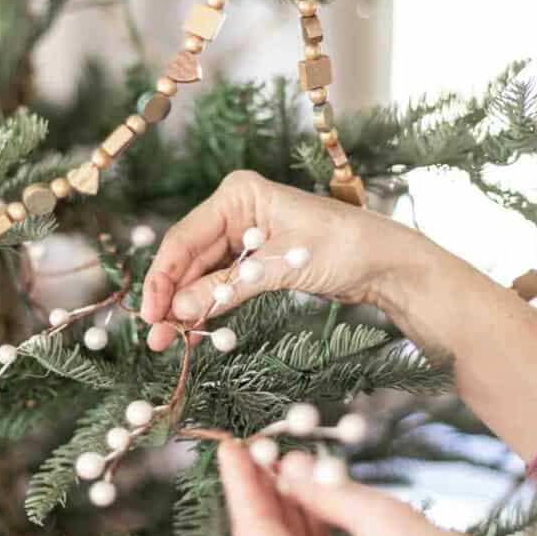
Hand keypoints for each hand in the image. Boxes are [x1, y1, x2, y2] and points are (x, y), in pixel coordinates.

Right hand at [141, 169, 420, 349]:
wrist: (387, 261)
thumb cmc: (343, 247)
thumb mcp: (282, 267)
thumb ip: (228, 288)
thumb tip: (180, 311)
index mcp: (238, 194)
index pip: (185, 238)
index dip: (163, 278)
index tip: (150, 314)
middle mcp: (235, 209)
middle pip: (189, 257)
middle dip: (172, 297)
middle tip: (155, 338)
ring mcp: (243, 233)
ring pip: (201, 273)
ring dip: (186, 305)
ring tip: (168, 341)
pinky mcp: (255, 257)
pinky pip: (221, 282)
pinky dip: (208, 305)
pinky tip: (193, 329)